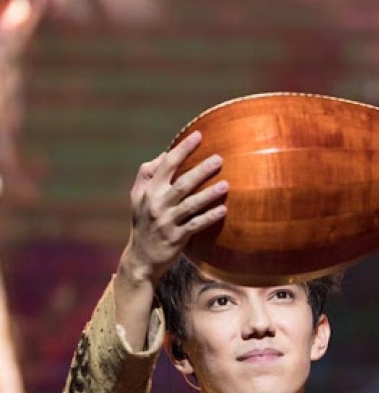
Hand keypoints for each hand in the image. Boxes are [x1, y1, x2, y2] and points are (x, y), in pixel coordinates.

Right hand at [119, 131, 227, 285]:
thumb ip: (148, 174)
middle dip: (201, 170)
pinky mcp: (177, 238)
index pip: (166, 165)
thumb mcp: (138, 197)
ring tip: (226, 184)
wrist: (141, 257)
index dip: (182, 149)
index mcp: (149, 191)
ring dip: (209, 194)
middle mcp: (157, 204)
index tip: (198, 135)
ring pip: (191, 205)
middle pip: (182, 184)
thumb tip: (165, 154)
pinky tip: (223, 210)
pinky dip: (209, 217)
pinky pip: (196, 225)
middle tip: (219, 159)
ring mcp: (167, 222)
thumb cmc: (144, 222)